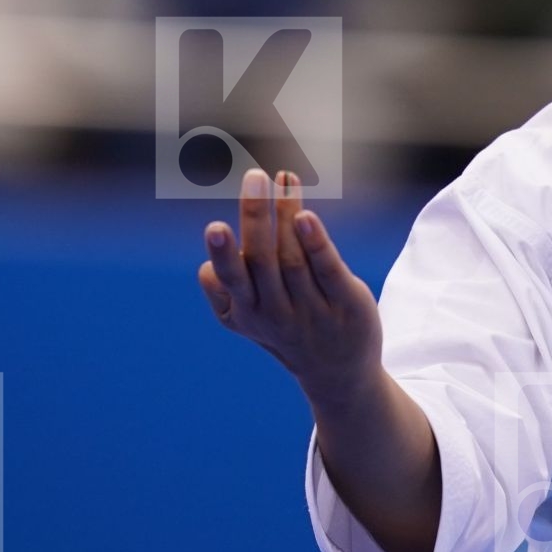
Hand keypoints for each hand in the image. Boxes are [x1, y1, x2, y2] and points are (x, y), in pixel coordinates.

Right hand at [198, 167, 382, 403]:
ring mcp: (313, 308)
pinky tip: (306, 215)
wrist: (339, 374)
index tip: (216, 227)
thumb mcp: (249, 321)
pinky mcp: (345, 302)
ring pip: (294, 256)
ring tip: (282, 178)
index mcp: (247, 312)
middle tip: (254, 177)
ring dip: (286, 214)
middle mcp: (277, 312)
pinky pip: (328, 268)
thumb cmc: (286, 334)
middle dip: (255, 217)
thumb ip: (225, 295)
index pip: (231, 279)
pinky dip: (316, 241)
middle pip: (262, 260)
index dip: (223, 254)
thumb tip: (206, 268)